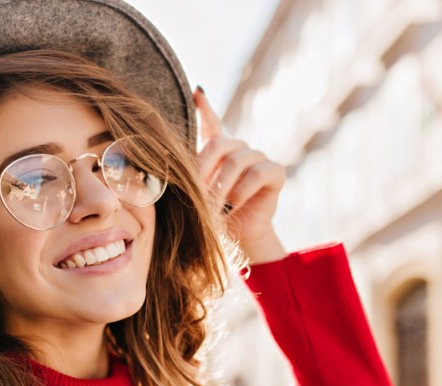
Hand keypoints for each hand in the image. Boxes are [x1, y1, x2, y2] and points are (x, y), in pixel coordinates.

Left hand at [193, 87, 286, 263]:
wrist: (239, 237)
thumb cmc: (214, 215)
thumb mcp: (196, 195)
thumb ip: (187, 175)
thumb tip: (166, 157)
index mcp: (219, 151)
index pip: (211, 124)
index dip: (205, 107)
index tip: (196, 92)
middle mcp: (239, 149)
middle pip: (217, 145)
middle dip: (203, 172)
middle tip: (196, 195)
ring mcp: (259, 158)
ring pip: (235, 163)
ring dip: (220, 188)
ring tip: (214, 208)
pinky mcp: (275, 172)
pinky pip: (256, 174)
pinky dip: (242, 191)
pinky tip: (235, 203)